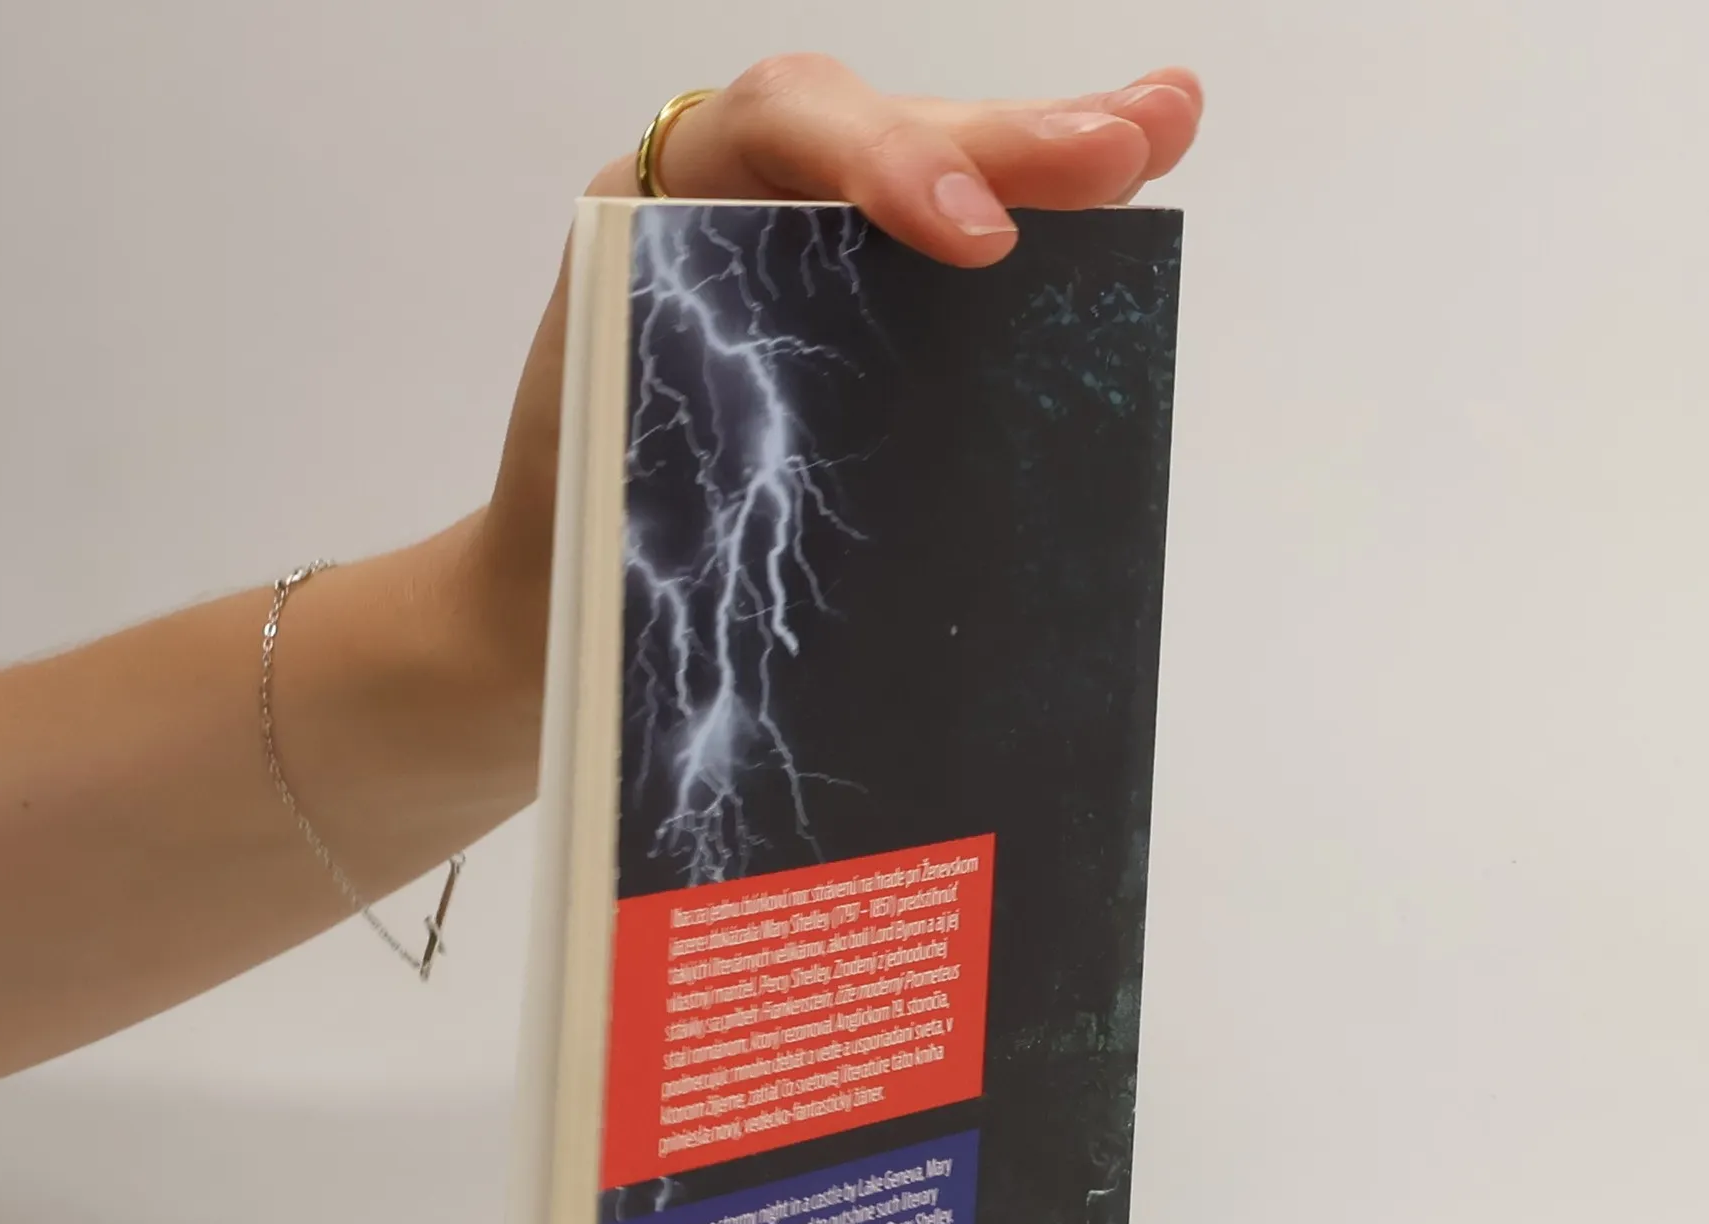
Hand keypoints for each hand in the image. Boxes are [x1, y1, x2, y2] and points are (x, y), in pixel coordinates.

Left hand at [464, 57, 1202, 683]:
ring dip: (1055, 160)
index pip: (777, 130)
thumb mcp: (613, 474)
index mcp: (657, 217)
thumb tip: (845, 501)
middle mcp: (739, 217)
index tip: (973, 240)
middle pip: (890, 139)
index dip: (883, 162)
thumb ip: (709, 426)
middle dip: (1015, 143)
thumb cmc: (568, 550)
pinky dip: (1037, 239)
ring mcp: (805, 268)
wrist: (546, 611)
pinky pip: (942, 274)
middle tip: (1137, 140)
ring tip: (1163, 127)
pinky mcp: (850, 334)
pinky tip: (1119, 200)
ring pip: (936, 184)